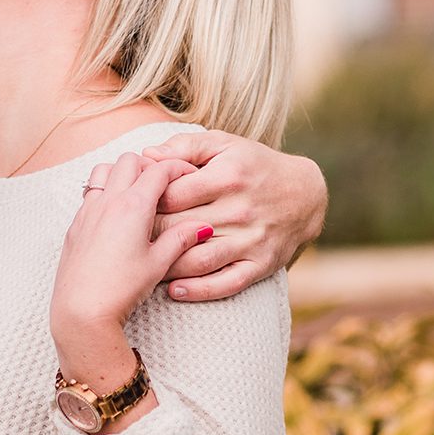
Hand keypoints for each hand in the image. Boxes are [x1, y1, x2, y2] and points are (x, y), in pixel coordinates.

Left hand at [51, 153, 207, 347]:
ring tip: (138, 192)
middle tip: (164, 183)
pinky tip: (117, 213)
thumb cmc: (121, 288)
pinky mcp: (76, 224)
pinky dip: (106, 190)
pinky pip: (91, 192)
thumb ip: (180, 239)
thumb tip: (200, 226)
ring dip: (123, 173)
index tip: (188, 175)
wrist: (82, 309)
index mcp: (133, 206)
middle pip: (130, 161)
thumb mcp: (158, 264)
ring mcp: (88, 210)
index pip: (159, 170)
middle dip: (150, 165)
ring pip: (105, 170)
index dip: (178, 167)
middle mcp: (108, 201)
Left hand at [144, 130, 327, 301]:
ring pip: (198, 260)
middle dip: (149, 235)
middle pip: (179, 228)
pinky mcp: (260, 264)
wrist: (305, 194)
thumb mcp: (224, 144)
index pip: (171, 193)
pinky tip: (175, 290)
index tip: (131, 204)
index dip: (145, 200)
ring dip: (167, 268)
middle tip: (128, 239)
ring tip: (144, 267)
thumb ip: (184, 146)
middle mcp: (239, 210)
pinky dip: (199, 290)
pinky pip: (226, 283)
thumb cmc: (254, 165)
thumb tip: (146, 155)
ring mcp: (251, 240)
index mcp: (226, 177)